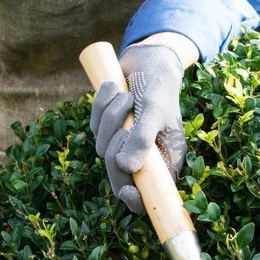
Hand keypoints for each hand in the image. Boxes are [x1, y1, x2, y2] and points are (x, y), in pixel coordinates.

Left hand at [90, 43, 187, 213]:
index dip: (136, 200)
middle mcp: (145, 157)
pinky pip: (94, 126)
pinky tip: (115, 88)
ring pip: (102, 147)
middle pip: (118, 175)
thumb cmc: (159, 85)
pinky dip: (101, 106)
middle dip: (116, 148)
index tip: (126, 191)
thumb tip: (126, 167)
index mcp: (165, 161)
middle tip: (125, 125)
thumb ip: (142, 138)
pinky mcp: (109, 129)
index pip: (149, 196)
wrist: (149, 59)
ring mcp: (125, 144)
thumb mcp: (154, 110)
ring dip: (110, 117)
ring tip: (126, 96)